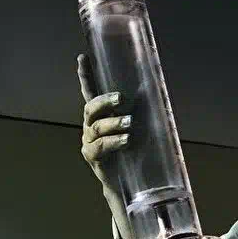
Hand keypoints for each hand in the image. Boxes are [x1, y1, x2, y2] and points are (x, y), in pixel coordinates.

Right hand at [78, 53, 130, 191]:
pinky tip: (126, 140)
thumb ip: (143, 109)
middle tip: (121, 99)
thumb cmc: (136, 149)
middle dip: (105, 101)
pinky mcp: (92, 156)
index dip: (86, 75)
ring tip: (130, 123)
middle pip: (91, 108)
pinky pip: (100, 146)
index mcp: (101, 114)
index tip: (83, 57)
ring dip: (114, 123)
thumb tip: (154, 86)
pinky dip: (114, 141)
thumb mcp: (141, 126)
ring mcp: (89, 140)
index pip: (91, 91)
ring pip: (97, 127)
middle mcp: (91, 125)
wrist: (130, 181)